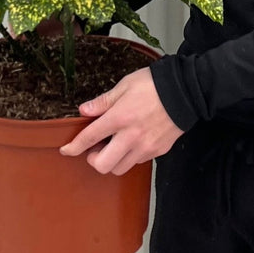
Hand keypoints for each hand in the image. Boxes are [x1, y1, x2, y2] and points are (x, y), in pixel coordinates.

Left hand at [59, 67, 181, 175]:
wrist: (187, 92)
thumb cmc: (155, 84)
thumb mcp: (125, 85)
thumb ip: (104, 101)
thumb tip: (84, 111)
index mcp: (119, 117)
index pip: (89, 138)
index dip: (73, 147)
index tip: (66, 150)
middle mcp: (131, 137)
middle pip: (103, 165)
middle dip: (94, 160)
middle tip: (96, 148)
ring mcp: (146, 147)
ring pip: (120, 168)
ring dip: (113, 160)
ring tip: (115, 145)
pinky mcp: (158, 151)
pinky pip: (137, 162)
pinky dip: (130, 156)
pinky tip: (132, 142)